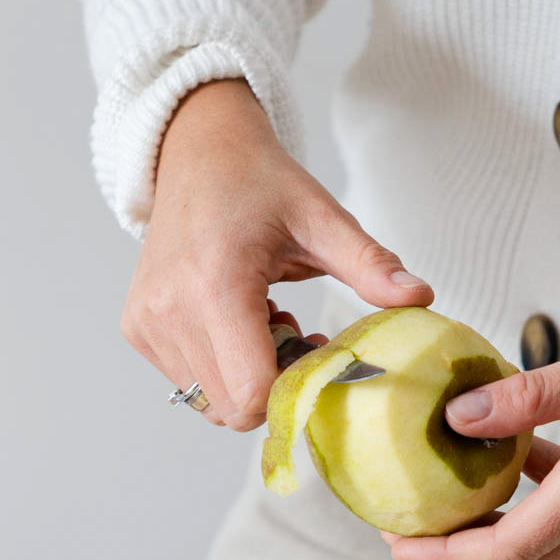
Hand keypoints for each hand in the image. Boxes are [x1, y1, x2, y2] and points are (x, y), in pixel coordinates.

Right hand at [124, 79, 432, 429]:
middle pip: (233, 407)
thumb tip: (422, 297)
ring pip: (209, 401)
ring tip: (264, 319)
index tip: (316, 350)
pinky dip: (220, 365)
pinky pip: (188, 382)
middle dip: (274, 385)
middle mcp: (170, 309)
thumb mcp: (322, 217)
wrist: (196, 152)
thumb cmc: (260, 183)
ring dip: (247, 377)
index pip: (252, 392)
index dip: (294, 388)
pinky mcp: (136, 327)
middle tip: (296, 332)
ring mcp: (147, 322)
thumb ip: (370, 263)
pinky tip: (235, 318)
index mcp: (216, 284)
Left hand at [383, 307, 559, 559]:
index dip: (442, 556)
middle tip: (403, 527)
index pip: (504, 551)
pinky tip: (509, 458)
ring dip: (489, 536)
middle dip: (453, 559)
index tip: (395, 540)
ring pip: (542, 551)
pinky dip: (530, 506)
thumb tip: (459, 416)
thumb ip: (532, 396)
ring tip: (441, 497)